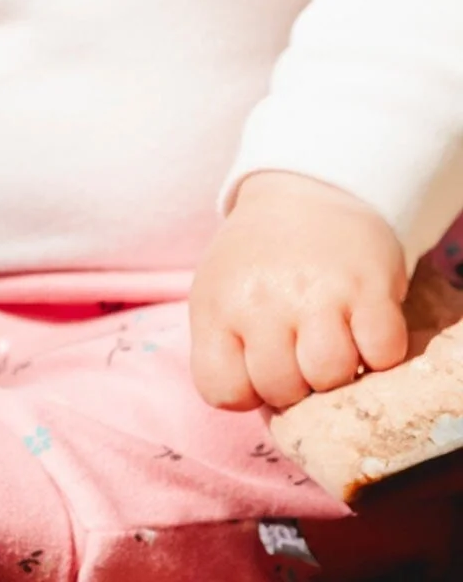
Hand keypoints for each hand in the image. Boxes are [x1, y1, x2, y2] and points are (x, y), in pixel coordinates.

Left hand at [189, 170, 409, 411]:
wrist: (306, 190)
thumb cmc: (258, 260)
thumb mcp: (219, 293)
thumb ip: (226, 349)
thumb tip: (263, 408)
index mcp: (216, 303)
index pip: (220, 390)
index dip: (245, 390)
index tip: (257, 364)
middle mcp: (261, 298)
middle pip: (281, 390)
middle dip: (295, 385)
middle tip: (300, 352)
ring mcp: (316, 292)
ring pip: (330, 376)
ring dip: (338, 372)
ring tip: (333, 342)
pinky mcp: (368, 287)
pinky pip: (381, 354)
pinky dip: (380, 353)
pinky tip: (364, 329)